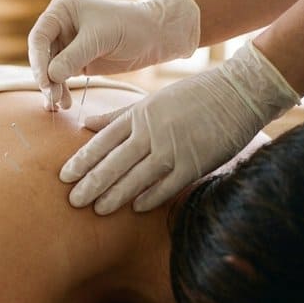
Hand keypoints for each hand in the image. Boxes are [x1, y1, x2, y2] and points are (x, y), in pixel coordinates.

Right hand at [27, 0, 199, 109]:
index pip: (39, 37)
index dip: (38, 60)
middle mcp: (60, 27)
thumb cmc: (130, 26)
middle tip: (52, 98)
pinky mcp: (76, 62)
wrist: (155, 36)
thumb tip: (50, 77)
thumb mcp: (100, 38)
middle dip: (45, 78)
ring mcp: (67, 45)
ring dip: (52, 88)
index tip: (45, 81)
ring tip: (59, 105)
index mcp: (62, 11)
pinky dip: (61, 90)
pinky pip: (61, 78)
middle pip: (41, 56)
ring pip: (49, 70)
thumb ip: (73, 56)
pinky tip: (64, 103)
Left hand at [59, 42, 300, 213]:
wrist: (238, 93)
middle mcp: (152, 133)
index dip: (82, 160)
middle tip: (73, 201)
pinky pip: (167, 185)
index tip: (64, 176)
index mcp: (139, 116)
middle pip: (114, 162)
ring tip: (97, 209)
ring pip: (136, 177)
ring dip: (115, 195)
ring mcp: (174, 149)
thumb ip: (119, 116)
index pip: (102, 142)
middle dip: (92, 183)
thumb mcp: (152, 101)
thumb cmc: (193, 96)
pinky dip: (150, 197)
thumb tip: (86, 125)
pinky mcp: (195, 164)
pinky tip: (135, 208)